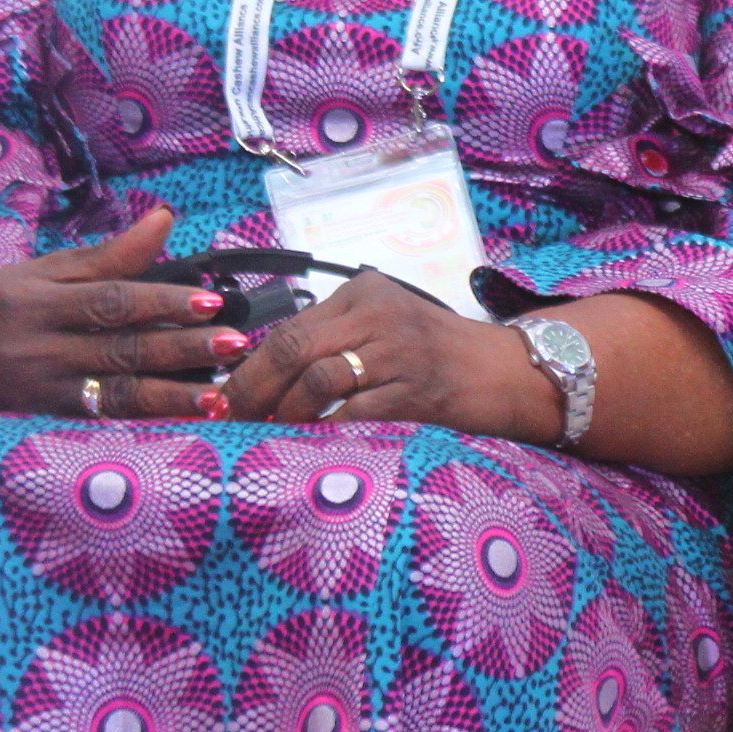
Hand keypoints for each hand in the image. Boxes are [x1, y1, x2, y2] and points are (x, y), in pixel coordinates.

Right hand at [0, 207, 248, 422]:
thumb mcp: (44, 271)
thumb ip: (110, 255)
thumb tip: (165, 217)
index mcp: (41, 300)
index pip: (110, 300)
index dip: (161, 300)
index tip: (210, 300)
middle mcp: (40, 346)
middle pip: (120, 348)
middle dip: (181, 349)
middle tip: (235, 344)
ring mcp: (42, 388)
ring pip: (115, 393)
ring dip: (172, 396)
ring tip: (220, 397)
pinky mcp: (45, 419)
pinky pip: (101, 420)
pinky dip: (143, 421)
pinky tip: (183, 421)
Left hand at [222, 271, 563, 440]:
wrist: (506, 371)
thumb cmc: (436, 354)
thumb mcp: (384, 327)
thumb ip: (332, 337)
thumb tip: (258, 375)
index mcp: (365, 291)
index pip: (289, 328)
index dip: (248, 367)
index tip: (226, 397)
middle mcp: (380, 313)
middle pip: (293, 348)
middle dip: (253, 390)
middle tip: (232, 419)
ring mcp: (400, 350)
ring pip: (318, 379)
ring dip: (288, 412)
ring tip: (276, 430)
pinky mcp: (416, 389)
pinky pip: (353, 412)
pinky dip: (325, 429)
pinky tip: (313, 440)